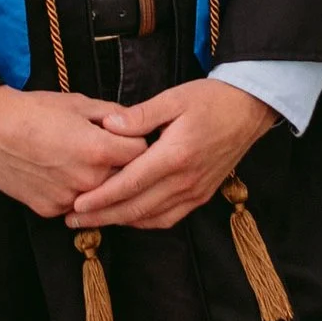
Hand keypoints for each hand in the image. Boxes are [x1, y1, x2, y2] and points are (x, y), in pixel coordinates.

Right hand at [0, 86, 147, 217]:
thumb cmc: (34, 111)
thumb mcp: (79, 103)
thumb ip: (115, 114)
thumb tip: (137, 122)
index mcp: (100, 150)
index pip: (142, 152)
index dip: (135, 141)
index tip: (124, 137)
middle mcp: (88, 180)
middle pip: (124, 178)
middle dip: (119, 164)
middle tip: (100, 149)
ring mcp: (69, 199)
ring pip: (99, 195)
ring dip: (96, 183)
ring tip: (75, 161)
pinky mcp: (50, 210)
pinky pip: (74, 204)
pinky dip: (71, 192)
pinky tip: (56, 174)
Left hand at [67, 79, 276, 232]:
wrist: (249, 110)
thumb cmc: (210, 100)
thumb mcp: (173, 98)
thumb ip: (139, 116)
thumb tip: (107, 125)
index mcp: (175, 155)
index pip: (130, 184)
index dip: (102, 198)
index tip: (77, 205)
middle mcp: (185, 180)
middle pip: (136, 208)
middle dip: (102, 217)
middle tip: (73, 220)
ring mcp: (195, 191)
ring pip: (151, 217)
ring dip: (120, 222)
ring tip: (93, 222)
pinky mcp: (201, 195)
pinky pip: (169, 217)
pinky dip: (145, 222)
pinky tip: (127, 218)